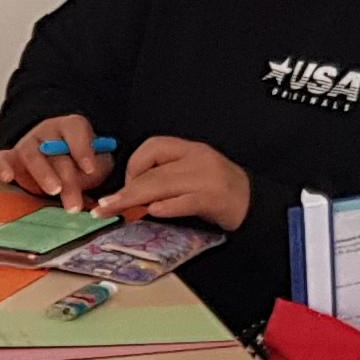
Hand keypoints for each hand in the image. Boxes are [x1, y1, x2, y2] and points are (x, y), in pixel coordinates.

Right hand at [0, 113, 113, 207]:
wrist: (59, 162)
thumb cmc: (80, 163)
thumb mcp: (97, 164)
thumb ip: (97, 172)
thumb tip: (97, 195)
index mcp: (71, 127)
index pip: (75, 129)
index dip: (83, 148)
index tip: (89, 169)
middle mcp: (47, 132)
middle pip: (55, 150)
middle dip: (67, 178)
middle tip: (74, 202)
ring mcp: (27, 143)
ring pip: (31, 155)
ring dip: (43, 174)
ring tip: (53, 192)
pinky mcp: (11, 158)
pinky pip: (2, 158)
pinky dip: (2, 167)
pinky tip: (8, 178)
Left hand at [103, 134, 250, 230]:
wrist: (255, 204)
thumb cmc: (220, 193)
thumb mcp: (192, 176)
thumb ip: (165, 180)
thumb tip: (130, 193)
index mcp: (190, 150)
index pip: (154, 147)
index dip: (133, 166)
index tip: (126, 187)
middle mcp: (198, 159)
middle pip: (153, 171)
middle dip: (125, 189)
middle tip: (104, 206)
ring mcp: (207, 178)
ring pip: (164, 184)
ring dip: (135, 198)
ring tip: (115, 210)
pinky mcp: (215, 198)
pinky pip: (186, 200)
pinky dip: (168, 206)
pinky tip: (153, 212)